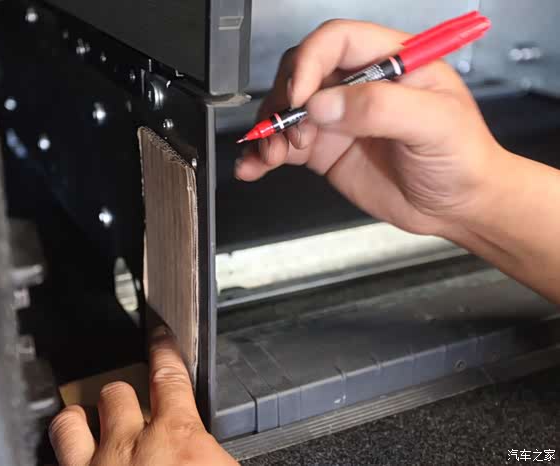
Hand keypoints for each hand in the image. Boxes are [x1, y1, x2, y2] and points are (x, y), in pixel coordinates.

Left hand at [48, 327, 238, 465]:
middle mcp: (131, 448)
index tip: (160, 337)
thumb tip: (217, 452)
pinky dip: (63, 449)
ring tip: (85, 422)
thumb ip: (213, 453)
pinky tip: (69, 454)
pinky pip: (55, 454)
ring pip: (71, 423)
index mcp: (180, 440)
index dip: (164, 351)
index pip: (170, 377)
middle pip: (116, 394)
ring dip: (79, 420)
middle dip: (122, 395)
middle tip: (128, 401)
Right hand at [235, 20, 506, 236]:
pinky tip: (252, 168)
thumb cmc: (461, 157)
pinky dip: (263, 155)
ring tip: (270, 156)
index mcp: (389, 61)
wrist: (456, 206)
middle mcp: (358, 84)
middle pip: (301, 71)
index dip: (309, 62)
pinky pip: (285, 145)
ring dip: (269, 130)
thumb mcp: (435, 125)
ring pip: (286, 109)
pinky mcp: (325, 149)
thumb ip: (381, 108)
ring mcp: (338, 117)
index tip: (299, 98)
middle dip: (284, 100)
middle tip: (291, 133)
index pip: (336, 41)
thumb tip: (322, 105)